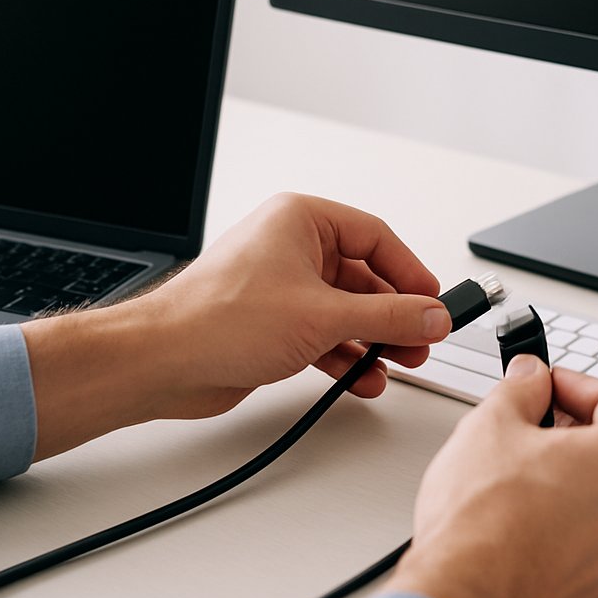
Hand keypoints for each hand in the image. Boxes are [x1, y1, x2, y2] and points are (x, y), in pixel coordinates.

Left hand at [21, 193, 448, 459]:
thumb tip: (431, 315)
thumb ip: (389, 317)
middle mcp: (290, 247)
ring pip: (344, 309)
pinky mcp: (271, 323)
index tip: (433, 301)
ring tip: (396, 363)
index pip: (375, 236)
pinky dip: (344, 354)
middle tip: (419, 339)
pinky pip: (323, 333)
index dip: (410, 271)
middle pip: (363, 276)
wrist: (164, 361)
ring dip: (372, 339)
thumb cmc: (218, 319)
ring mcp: (280, 286)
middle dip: (394, 313)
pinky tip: (362, 377)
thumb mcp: (324, 316)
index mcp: (300, 220)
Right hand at [387, 357, 597, 597]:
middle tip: (527, 426)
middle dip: (570, 432)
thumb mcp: (492, 423)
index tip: (546, 385)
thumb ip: (521, 388)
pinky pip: (590, 542)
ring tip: (516, 477)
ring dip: (568, 481)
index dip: (573, 384)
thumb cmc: (482, 523)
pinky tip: (520, 521)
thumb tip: (530, 378)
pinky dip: (564, 526)